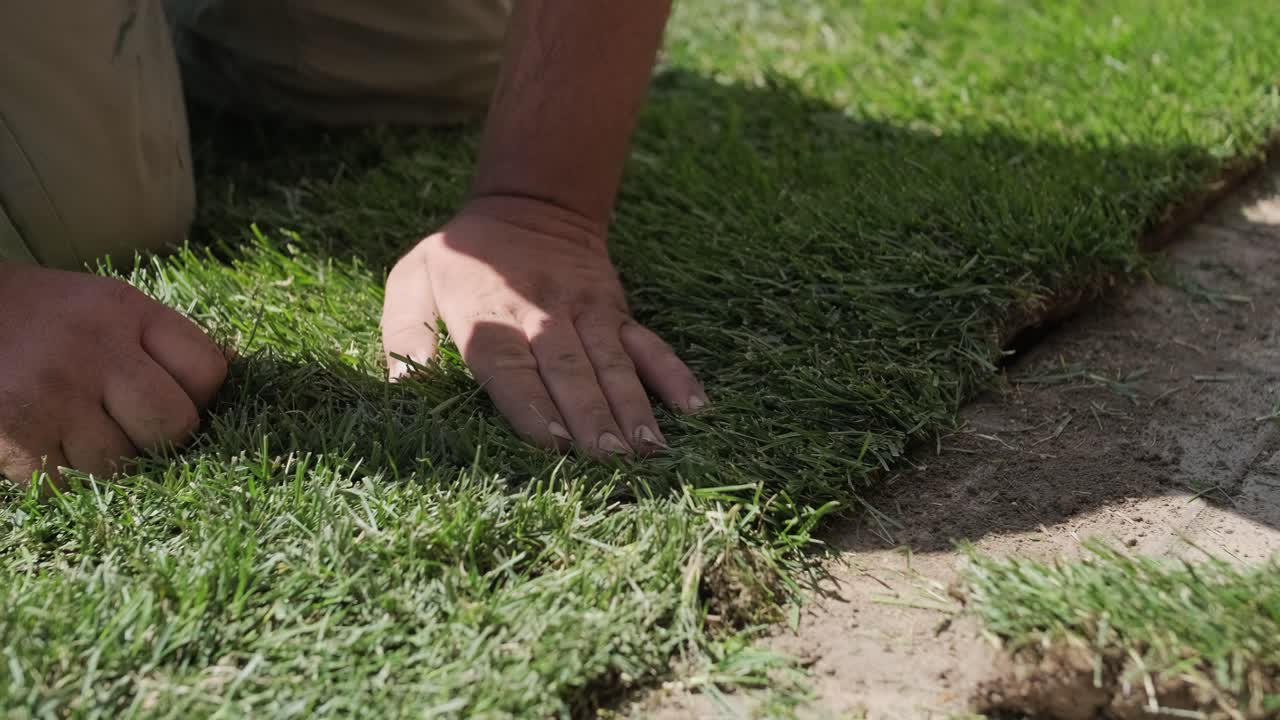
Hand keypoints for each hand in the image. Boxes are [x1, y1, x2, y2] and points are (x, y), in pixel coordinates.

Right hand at [0, 264, 227, 488]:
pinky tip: (42, 447)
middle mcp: (95, 348)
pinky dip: (60, 478)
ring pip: (121, 465)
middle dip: (158, 439)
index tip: (169, 396)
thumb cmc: (39, 320)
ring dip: (104, 461)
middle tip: (124, 425)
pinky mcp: (16, 436)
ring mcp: (55, 394)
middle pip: (174, 427)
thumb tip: (237, 371)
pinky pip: (68, 485)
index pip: (209, 372)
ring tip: (72, 429)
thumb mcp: (104, 306)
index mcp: (126, 310)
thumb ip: (160, 341)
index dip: (198, 396)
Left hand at [381, 196, 706, 456]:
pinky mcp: (616, 311)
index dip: (533, 405)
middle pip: (570, 371)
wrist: (529, 203)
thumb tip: (403, 382)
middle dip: (591, 418)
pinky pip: (649, 344)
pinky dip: (673, 374)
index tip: (554, 443)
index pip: (511, 366)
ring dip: (633, 406)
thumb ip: (403, 331)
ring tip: (649, 448)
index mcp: (489, 313)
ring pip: (613, 363)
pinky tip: (695, 407)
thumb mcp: (413, 278)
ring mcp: (587, 312)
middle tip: (611, 461)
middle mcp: (543, 314)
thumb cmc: (463, 256)